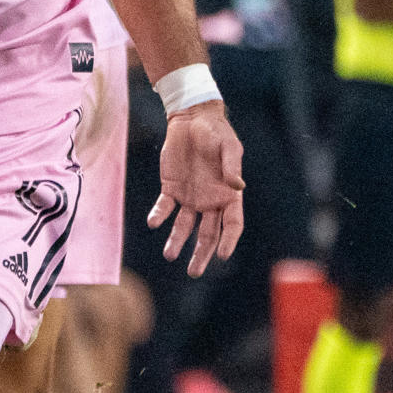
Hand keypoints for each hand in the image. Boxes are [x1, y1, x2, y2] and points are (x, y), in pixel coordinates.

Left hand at [148, 101, 244, 275]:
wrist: (192, 119)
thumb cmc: (216, 133)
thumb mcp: (228, 147)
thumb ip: (232, 166)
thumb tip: (238, 187)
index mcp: (228, 195)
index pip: (231, 224)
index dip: (228, 240)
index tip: (222, 255)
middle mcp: (210, 201)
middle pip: (207, 234)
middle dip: (201, 254)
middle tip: (194, 272)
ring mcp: (190, 197)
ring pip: (184, 227)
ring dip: (177, 241)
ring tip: (170, 255)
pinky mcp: (171, 189)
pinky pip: (165, 207)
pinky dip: (159, 215)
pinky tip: (154, 222)